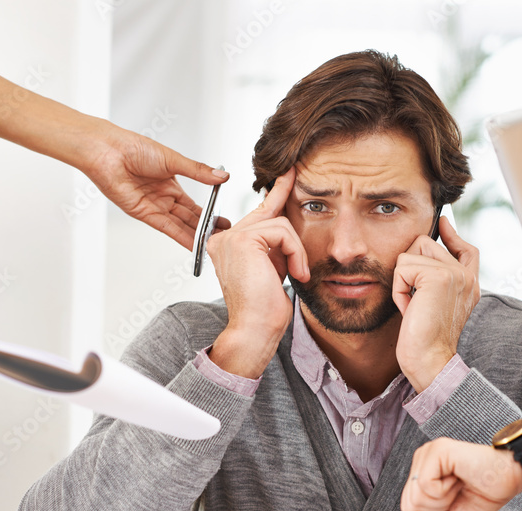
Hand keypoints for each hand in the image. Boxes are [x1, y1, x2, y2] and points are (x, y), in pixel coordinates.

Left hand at [78, 122, 229, 248]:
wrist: (108, 151)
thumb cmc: (134, 148)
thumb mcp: (173, 160)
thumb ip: (198, 172)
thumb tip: (222, 176)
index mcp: (171, 184)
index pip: (194, 205)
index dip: (209, 215)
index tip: (223, 222)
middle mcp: (163, 197)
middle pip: (188, 218)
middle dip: (205, 228)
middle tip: (222, 237)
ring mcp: (154, 206)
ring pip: (180, 225)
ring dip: (195, 235)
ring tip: (212, 244)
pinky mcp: (144, 213)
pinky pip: (166, 228)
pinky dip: (180, 237)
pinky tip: (193, 245)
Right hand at [206, 167, 308, 378]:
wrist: (255, 328)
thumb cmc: (264, 308)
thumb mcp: (273, 268)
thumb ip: (275, 246)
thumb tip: (288, 226)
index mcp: (227, 245)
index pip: (255, 213)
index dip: (274, 192)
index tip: (288, 174)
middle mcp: (223, 238)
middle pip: (268, 211)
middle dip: (283, 192)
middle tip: (294, 171)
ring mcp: (231, 237)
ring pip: (280, 224)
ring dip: (297, 250)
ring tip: (298, 273)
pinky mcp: (243, 240)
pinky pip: (282, 232)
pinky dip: (295, 253)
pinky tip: (295, 273)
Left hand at [393, 217, 479, 391]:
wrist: (430, 360)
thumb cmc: (425, 339)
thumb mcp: (435, 305)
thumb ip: (436, 281)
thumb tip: (421, 255)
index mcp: (470, 284)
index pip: (466, 249)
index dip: (452, 234)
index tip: (442, 223)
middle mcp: (467, 276)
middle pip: (427, 243)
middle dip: (410, 267)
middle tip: (414, 299)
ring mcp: (454, 273)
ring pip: (413, 251)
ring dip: (403, 279)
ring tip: (413, 304)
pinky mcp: (438, 276)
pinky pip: (403, 267)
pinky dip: (399, 289)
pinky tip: (410, 308)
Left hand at [401, 438, 521, 510]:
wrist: (510, 480)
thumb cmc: (485, 494)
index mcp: (421, 472)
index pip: (408, 507)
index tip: (454, 498)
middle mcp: (421, 459)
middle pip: (408, 504)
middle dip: (437, 508)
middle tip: (458, 491)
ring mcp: (428, 452)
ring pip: (415, 496)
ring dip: (443, 499)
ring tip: (459, 483)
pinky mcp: (437, 450)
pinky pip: (426, 486)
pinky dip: (445, 491)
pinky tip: (459, 478)